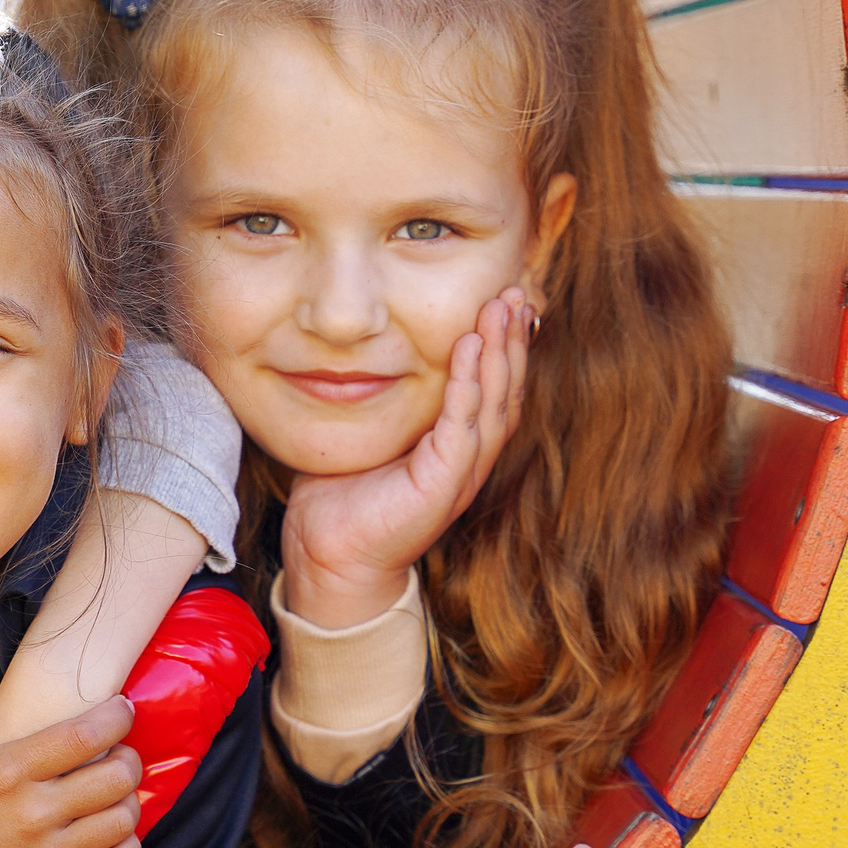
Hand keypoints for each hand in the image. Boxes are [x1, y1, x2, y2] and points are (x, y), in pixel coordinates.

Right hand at [0, 690, 143, 847]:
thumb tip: (1, 689)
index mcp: (6, 771)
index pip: (84, 735)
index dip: (116, 717)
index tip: (122, 711)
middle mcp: (33, 811)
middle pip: (116, 777)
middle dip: (130, 759)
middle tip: (123, 756)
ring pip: (122, 821)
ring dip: (130, 803)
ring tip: (119, 797)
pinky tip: (115, 839)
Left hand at [282, 287, 533, 628]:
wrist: (329, 557)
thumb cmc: (342, 499)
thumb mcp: (370, 436)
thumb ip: (384, 400)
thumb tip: (369, 353)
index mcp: (456, 449)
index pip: (494, 390)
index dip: (504, 346)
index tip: (505, 300)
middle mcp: (468, 461)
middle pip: (507, 391)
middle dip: (514, 339)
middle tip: (518, 290)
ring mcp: (461, 475)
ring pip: (496, 404)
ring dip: (502, 352)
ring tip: (504, 307)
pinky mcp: (443, 486)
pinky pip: (464, 426)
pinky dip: (471, 384)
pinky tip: (471, 347)